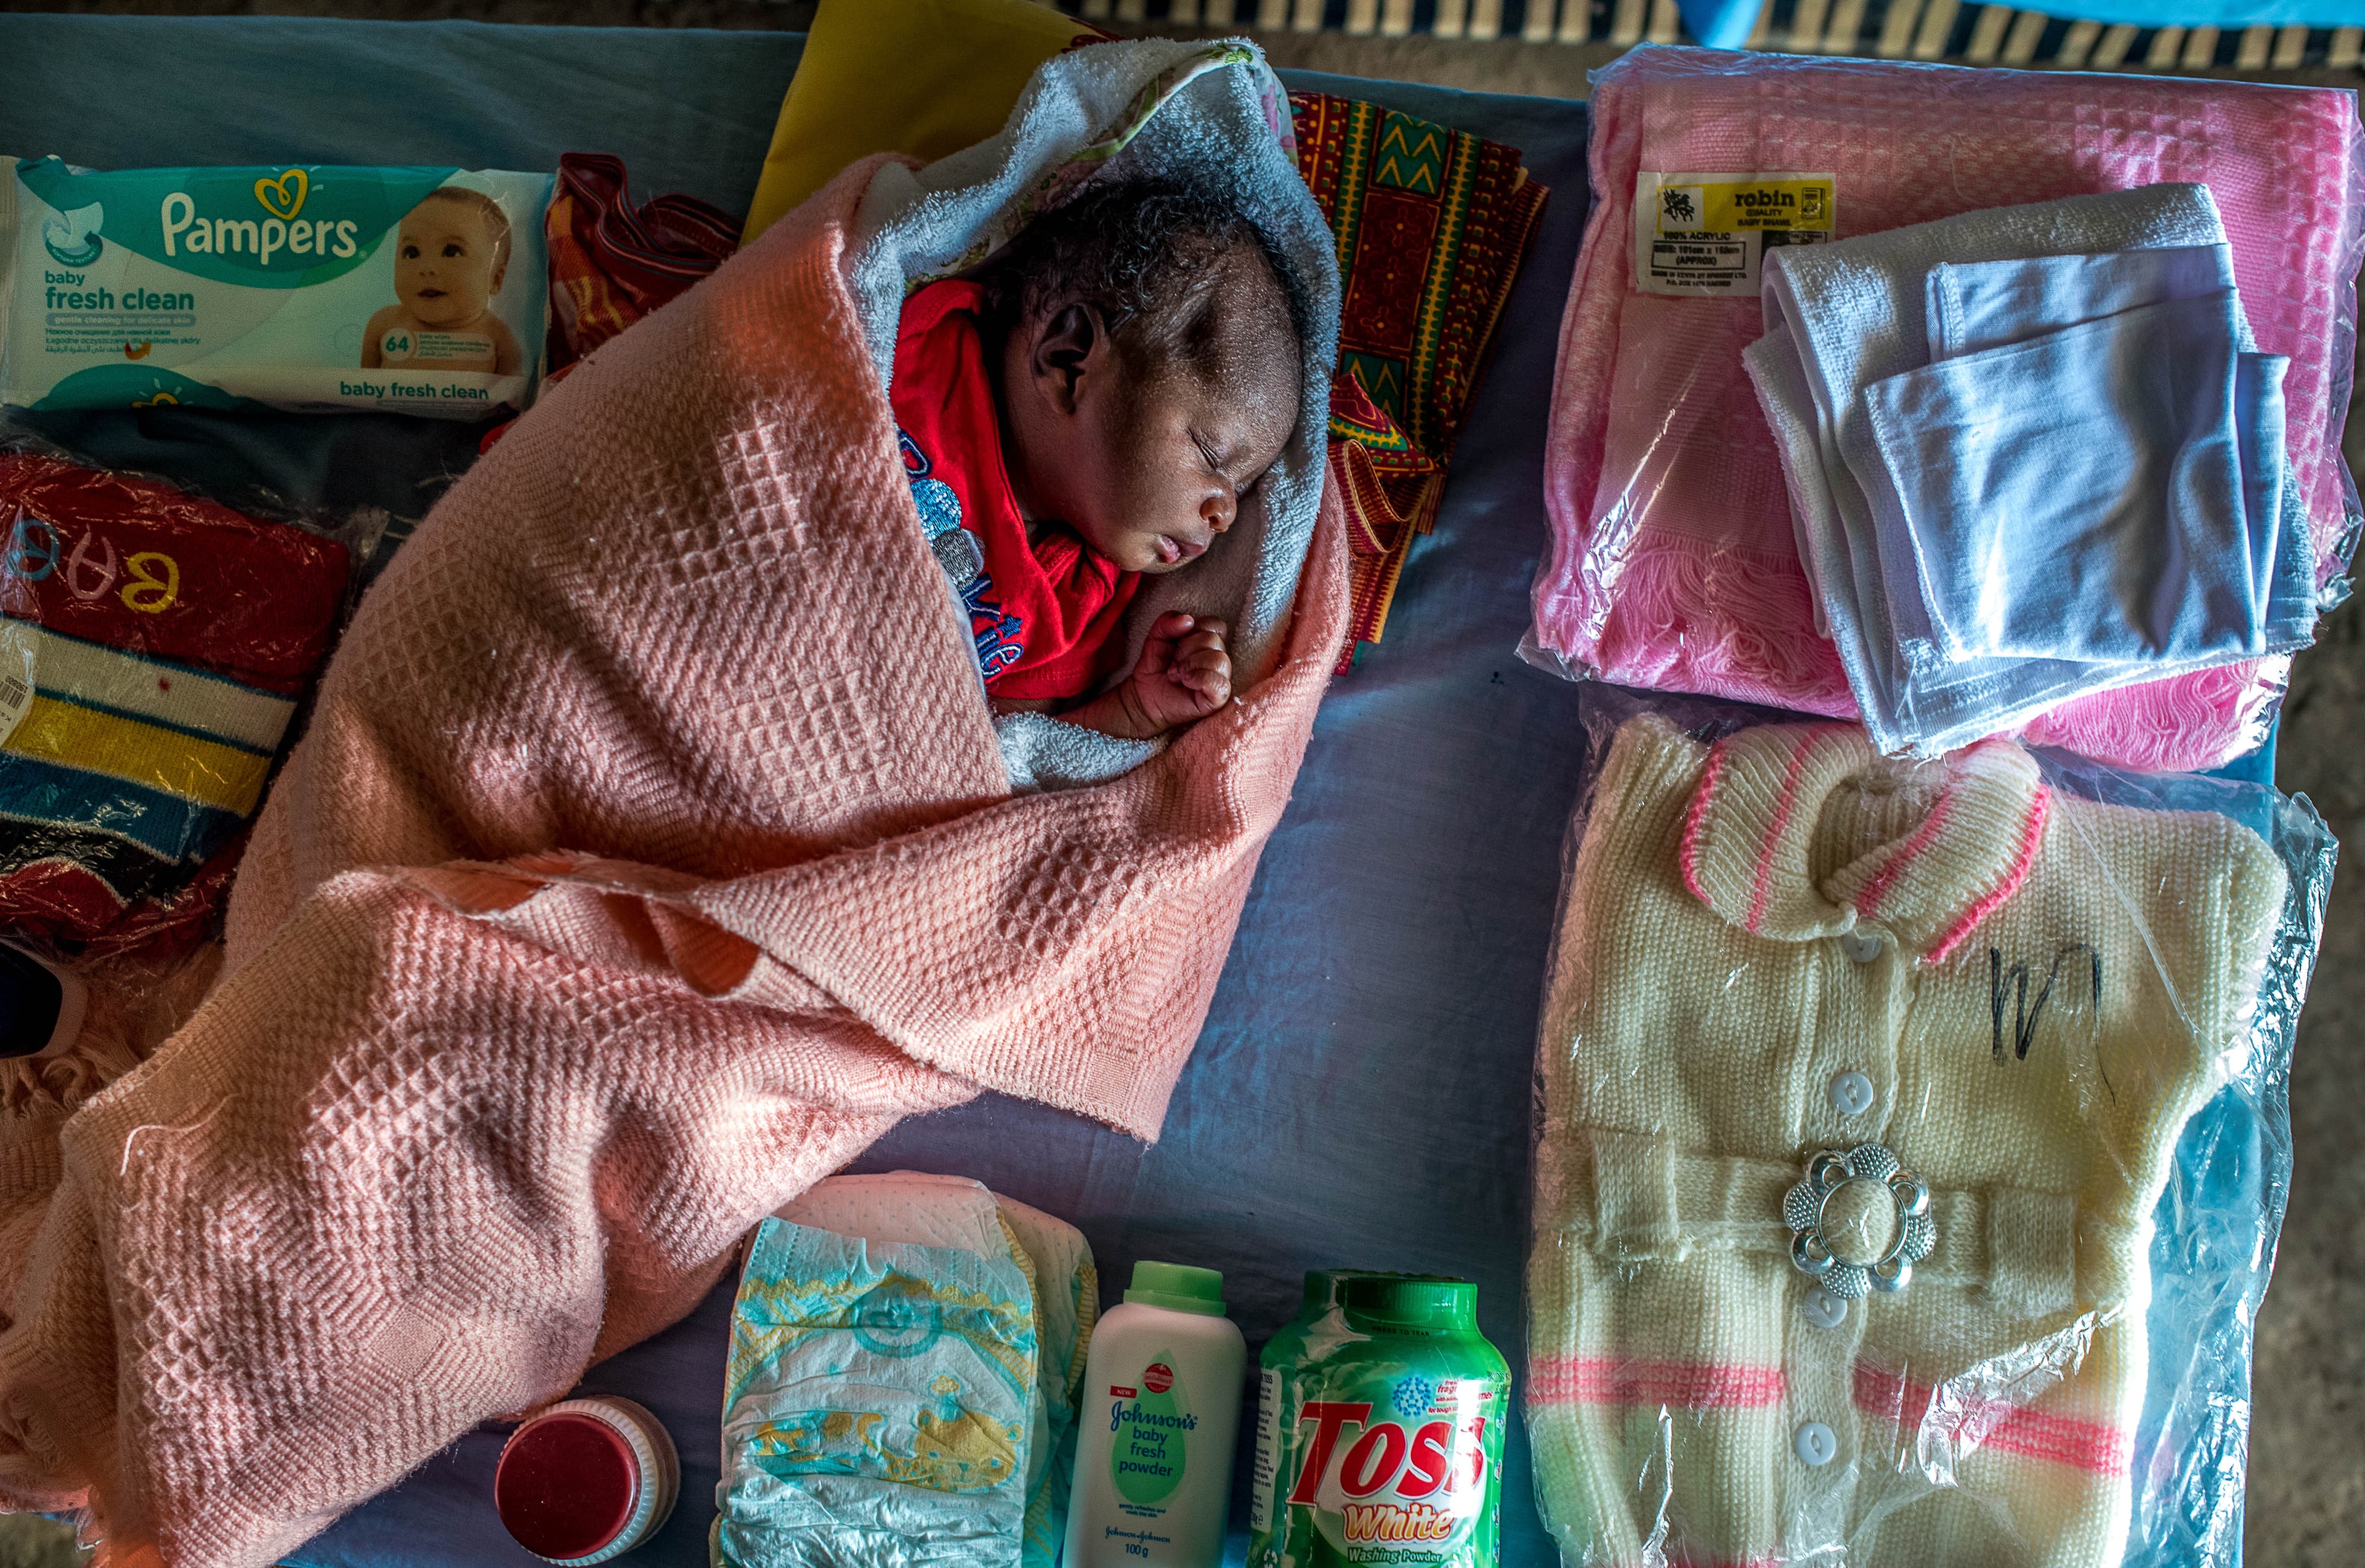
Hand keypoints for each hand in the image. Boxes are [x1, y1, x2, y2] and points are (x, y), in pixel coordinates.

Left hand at [1114, 612, 1231, 736]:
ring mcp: (1220, 678)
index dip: (1194, 630)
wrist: (1145, 697)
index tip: (1177, 643)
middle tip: (1173, 663)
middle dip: (1185, 650)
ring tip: (1176, 675)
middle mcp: (1218, 658)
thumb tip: (1187, 620)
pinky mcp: (1219, 697)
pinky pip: (1219, 682)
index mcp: (1208, 642)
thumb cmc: (1156, 668)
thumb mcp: (1155, 638)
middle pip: (1213, 640)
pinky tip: (1186, 682)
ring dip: (1190, 665)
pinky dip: (1199, 678)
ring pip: (1219, 659)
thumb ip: (1167, 622)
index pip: (1215, 624)